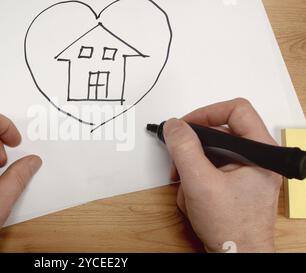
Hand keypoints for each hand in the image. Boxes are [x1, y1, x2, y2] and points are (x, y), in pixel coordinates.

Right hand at [165, 98, 281, 252]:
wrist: (237, 256)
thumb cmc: (231, 227)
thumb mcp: (200, 183)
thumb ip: (184, 149)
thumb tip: (174, 125)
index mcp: (260, 151)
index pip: (236, 110)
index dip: (207, 113)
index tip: (185, 126)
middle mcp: (257, 158)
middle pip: (220, 132)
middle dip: (193, 149)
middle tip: (179, 161)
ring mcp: (247, 171)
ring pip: (211, 152)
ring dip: (192, 168)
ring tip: (187, 187)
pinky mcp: (237, 182)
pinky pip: (211, 168)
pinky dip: (197, 179)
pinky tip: (194, 197)